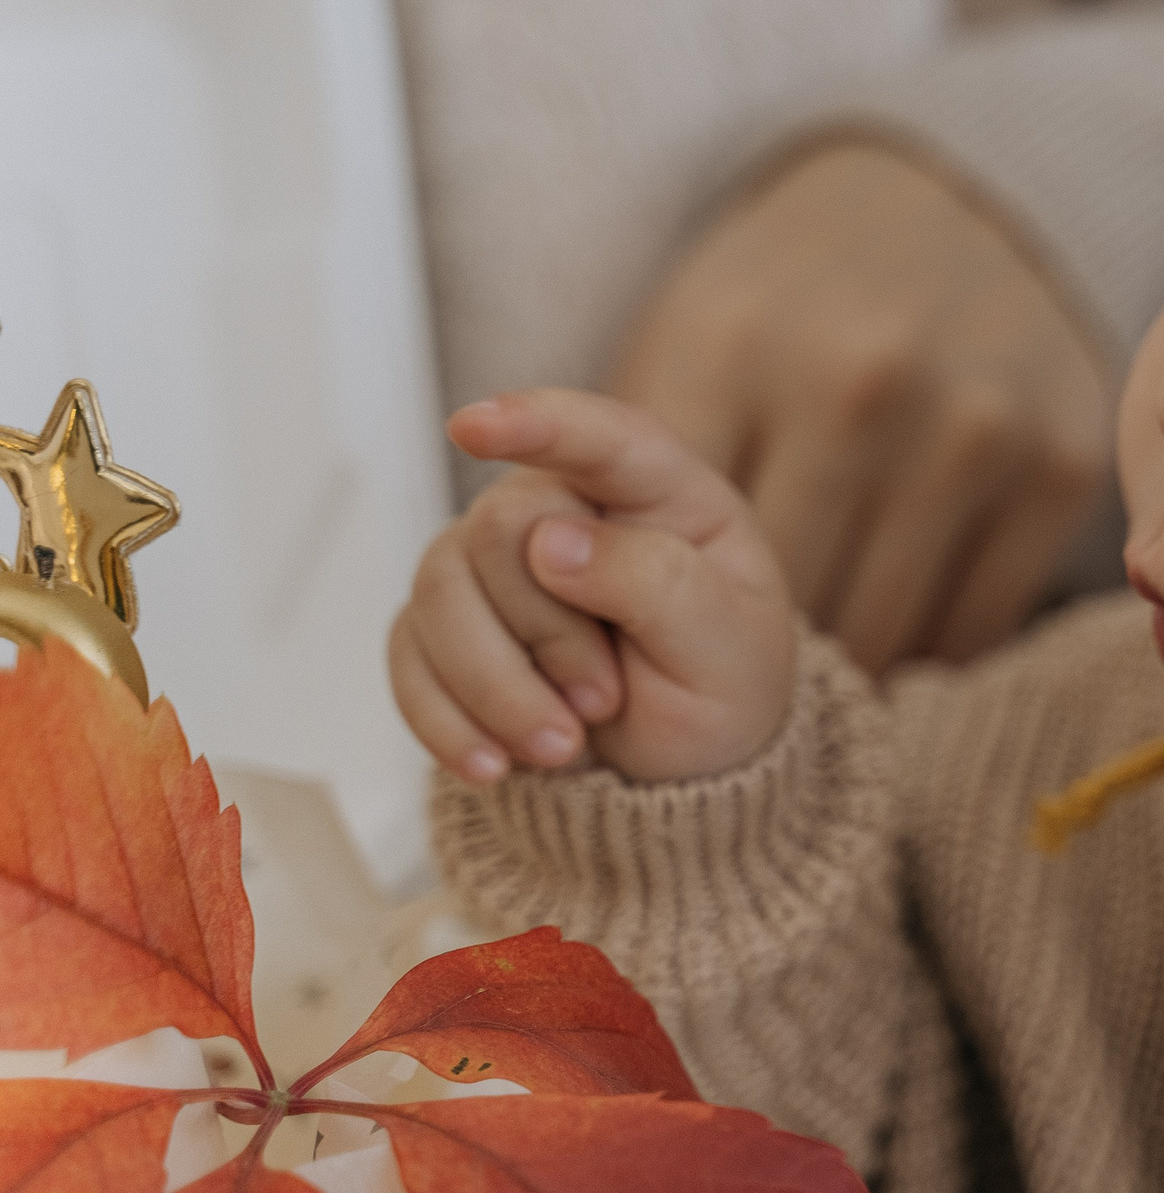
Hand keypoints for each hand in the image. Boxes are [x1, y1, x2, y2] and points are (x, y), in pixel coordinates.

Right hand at [390, 390, 799, 785]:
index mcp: (659, 492)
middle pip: (499, 530)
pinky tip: (494, 765)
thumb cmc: (722, 683)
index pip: (600, 437)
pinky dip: (449, 720)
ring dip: (498, 689)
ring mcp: (497, 562)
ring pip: (439, 592)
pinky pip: (408, 656)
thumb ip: (655, 580)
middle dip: (547, 635)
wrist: (685, 768)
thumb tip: (551, 542)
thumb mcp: (726, 644)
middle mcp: (567, 507)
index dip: (536, 424)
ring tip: (564, 745)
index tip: (474, 428)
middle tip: (606, 701)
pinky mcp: (446, 626)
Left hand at [615, 142, 1113, 673]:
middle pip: (771, 598)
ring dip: (837, 662)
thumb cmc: (797, 294)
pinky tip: (896, 617)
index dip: (631, 598)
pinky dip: (925, 647)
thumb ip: (617, 454)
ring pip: (875, 631)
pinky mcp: (1055, 472)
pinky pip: (968, 628)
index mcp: (734, 342)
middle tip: (729, 655)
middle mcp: (855, 385)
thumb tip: (551, 567)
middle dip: (742, 640)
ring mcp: (968, 428)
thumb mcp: (690, 333)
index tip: (633, 638)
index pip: (656, 533)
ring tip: (813, 650)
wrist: (968, 206)